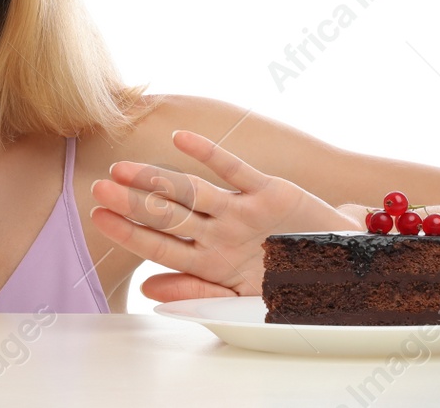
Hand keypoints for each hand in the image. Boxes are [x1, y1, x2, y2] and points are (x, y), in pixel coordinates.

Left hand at [91, 129, 360, 302]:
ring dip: (158, 179)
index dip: (129, 232)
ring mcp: (241, 211)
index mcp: (210, 260)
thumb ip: (197, 294)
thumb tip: (147, 292)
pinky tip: (181, 138)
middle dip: (133, 203)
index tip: (98, 218)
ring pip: (193, 192)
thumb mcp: (243, 300)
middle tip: (99, 189)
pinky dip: (210, 154)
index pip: (160, 244)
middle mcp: (219, 232)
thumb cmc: (290, 284)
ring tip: (123, 169)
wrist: (342, 269)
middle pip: (168, 215)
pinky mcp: (269, 191)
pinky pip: (235, 170)